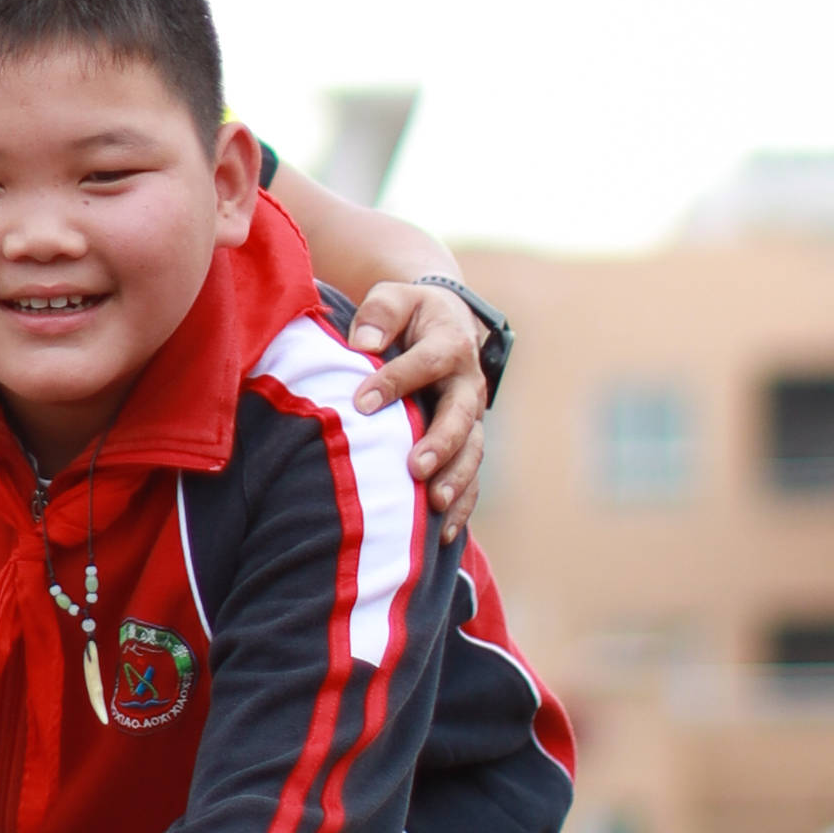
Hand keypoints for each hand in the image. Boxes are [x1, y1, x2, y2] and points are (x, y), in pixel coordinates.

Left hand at [345, 279, 489, 546]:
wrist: (445, 323)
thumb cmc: (409, 313)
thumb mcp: (393, 297)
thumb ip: (379, 314)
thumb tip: (362, 344)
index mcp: (450, 343)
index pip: (426, 363)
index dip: (395, 382)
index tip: (361, 402)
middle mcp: (468, 384)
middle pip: (461, 416)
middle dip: (441, 443)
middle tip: (416, 467)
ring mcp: (471, 417)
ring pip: (472, 452)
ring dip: (456, 480)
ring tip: (435, 506)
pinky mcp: (467, 442)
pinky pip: (471, 477)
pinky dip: (462, 505)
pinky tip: (443, 535)